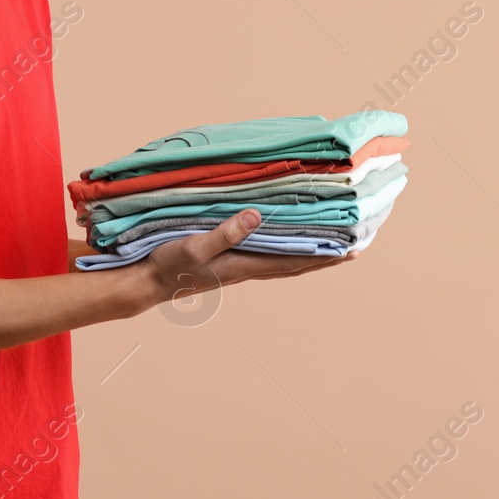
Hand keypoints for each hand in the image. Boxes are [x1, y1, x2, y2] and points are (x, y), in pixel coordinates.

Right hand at [136, 209, 358, 306]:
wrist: (144, 283)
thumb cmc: (166, 266)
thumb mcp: (193, 247)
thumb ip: (224, 233)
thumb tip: (256, 216)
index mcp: (243, 266)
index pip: (293, 262)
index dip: (323, 257)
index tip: (351, 252)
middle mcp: (246, 268)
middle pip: (295, 264)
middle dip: (324, 257)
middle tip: (353, 249)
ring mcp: (238, 267)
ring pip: (283, 261)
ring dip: (308, 254)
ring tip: (329, 245)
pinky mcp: (227, 262)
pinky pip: (267, 257)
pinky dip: (285, 250)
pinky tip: (286, 243)